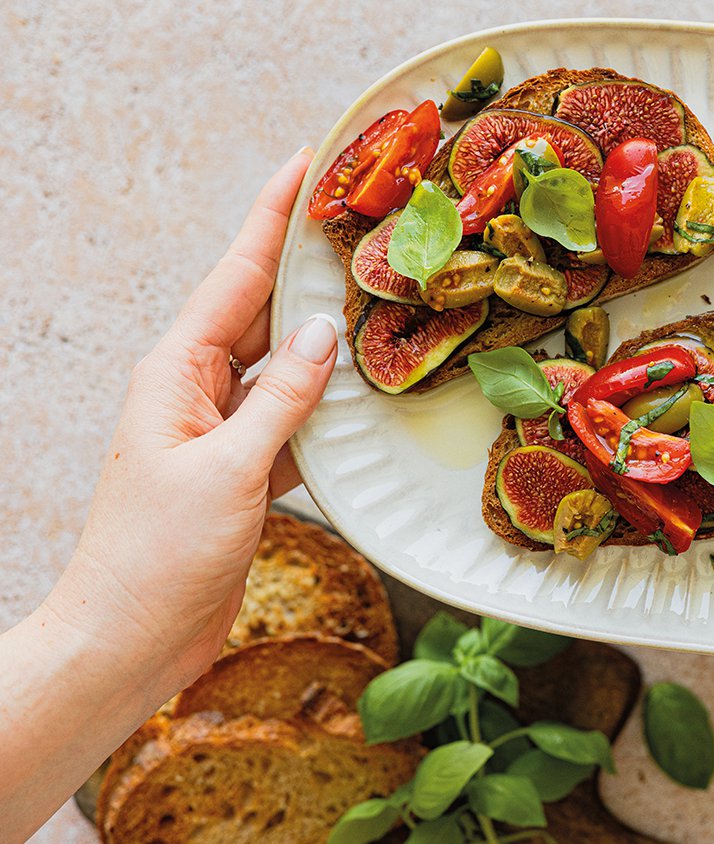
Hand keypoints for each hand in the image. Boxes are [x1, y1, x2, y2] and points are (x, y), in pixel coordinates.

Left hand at [45, 148, 336, 694]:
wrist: (129, 639)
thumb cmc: (158, 557)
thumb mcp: (227, 470)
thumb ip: (282, 400)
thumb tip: (324, 333)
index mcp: (177, 372)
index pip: (236, 276)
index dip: (273, 216)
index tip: (310, 162)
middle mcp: (198, 389)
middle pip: (264, 307)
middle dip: (310, 261)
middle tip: (368, 216)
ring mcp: (222, 429)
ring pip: (286, 363)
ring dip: (328, 331)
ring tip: (381, 288)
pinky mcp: (246, 469)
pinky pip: (297, 416)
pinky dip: (332, 401)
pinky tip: (370, 389)